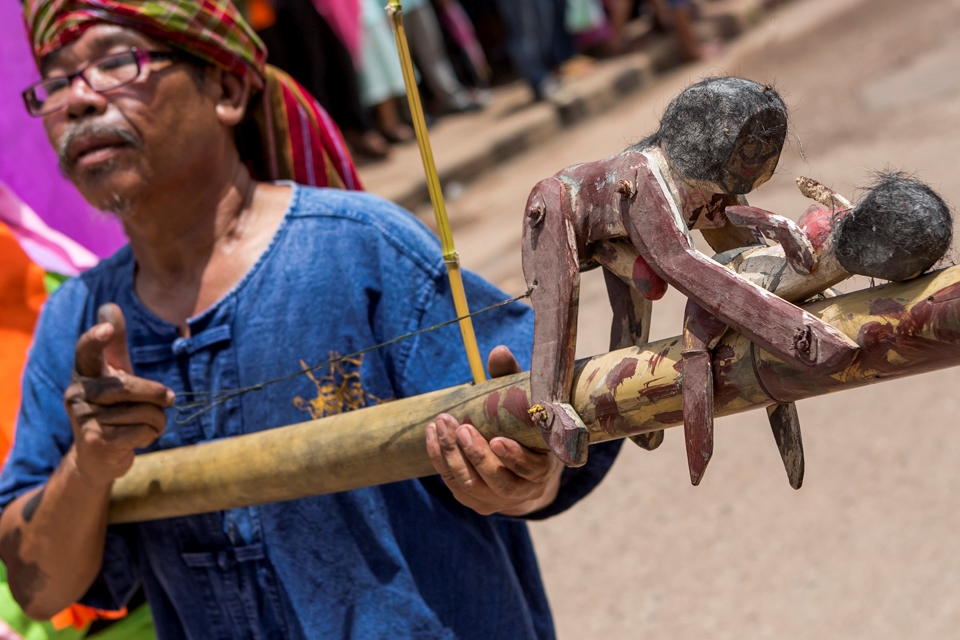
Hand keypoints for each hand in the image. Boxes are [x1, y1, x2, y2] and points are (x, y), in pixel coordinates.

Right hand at [64, 304, 173, 486]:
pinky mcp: (96, 441)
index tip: (107, 329)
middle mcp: (77, 394)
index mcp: (84, 373)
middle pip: (129, 386)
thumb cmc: (112, 408)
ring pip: (142, 411)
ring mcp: (83, 419)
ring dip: (158, 420)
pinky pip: (142, 431)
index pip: (86, 351)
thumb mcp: (114, 375)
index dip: (97, 339)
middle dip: (158, 394)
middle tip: (169, 400)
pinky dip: (151, 435)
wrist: (97, 457)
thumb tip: (110, 306)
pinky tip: (140, 438)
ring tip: (149, 424)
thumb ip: (115, 343)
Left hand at [425, 346, 562, 515]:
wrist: (522, 467)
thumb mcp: (523, 404)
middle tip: (461, 427)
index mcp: (542, 469)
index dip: (514, 458)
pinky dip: (440, 459)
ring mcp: (496, 500)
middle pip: (497, 481)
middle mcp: (523, 491)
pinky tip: (431, 434)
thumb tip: (499, 351)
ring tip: (441, 424)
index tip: (497, 439)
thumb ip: (512, 379)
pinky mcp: (475, 501)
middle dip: (476, 454)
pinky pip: (453, 484)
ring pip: (471, 485)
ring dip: (452, 455)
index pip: (530, 470)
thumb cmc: (524, 427)